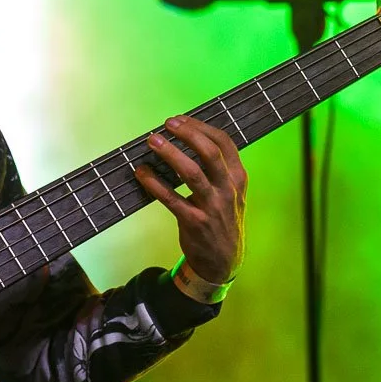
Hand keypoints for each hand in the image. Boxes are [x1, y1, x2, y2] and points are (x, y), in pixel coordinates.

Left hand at [133, 116, 246, 282]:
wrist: (223, 261)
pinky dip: (154, 183)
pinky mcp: (195, 222)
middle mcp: (228, 189)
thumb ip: (218, 169)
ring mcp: (212, 207)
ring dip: (169, 153)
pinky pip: (171, 199)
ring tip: (152, 141)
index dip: (201, 127)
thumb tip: (189, 140)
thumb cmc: (222, 220)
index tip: (181, 119)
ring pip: (191, 173)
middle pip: (209, 152)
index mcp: (238, 178)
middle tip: (167, 124)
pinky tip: (142, 172)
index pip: (224, 143)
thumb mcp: (231, 193)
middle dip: (187, 133)